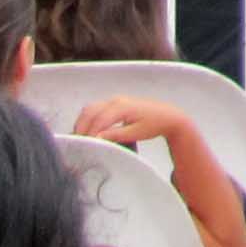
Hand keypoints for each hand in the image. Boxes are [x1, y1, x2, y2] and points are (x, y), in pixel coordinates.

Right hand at [70, 96, 196, 150]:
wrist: (168, 116)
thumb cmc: (154, 125)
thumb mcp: (136, 133)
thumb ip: (117, 135)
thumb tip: (98, 138)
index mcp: (122, 107)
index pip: (99, 120)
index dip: (89, 133)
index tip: (84, 146)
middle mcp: (116, 100)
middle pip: (90, 111)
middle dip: (81, 127)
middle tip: (78, 143)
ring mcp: (114, 100)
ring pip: (90, 108)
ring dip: (83, 122)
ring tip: (80, 138)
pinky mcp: (115, 103)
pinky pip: (96, 108)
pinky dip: (88, 118)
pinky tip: (87, 130)